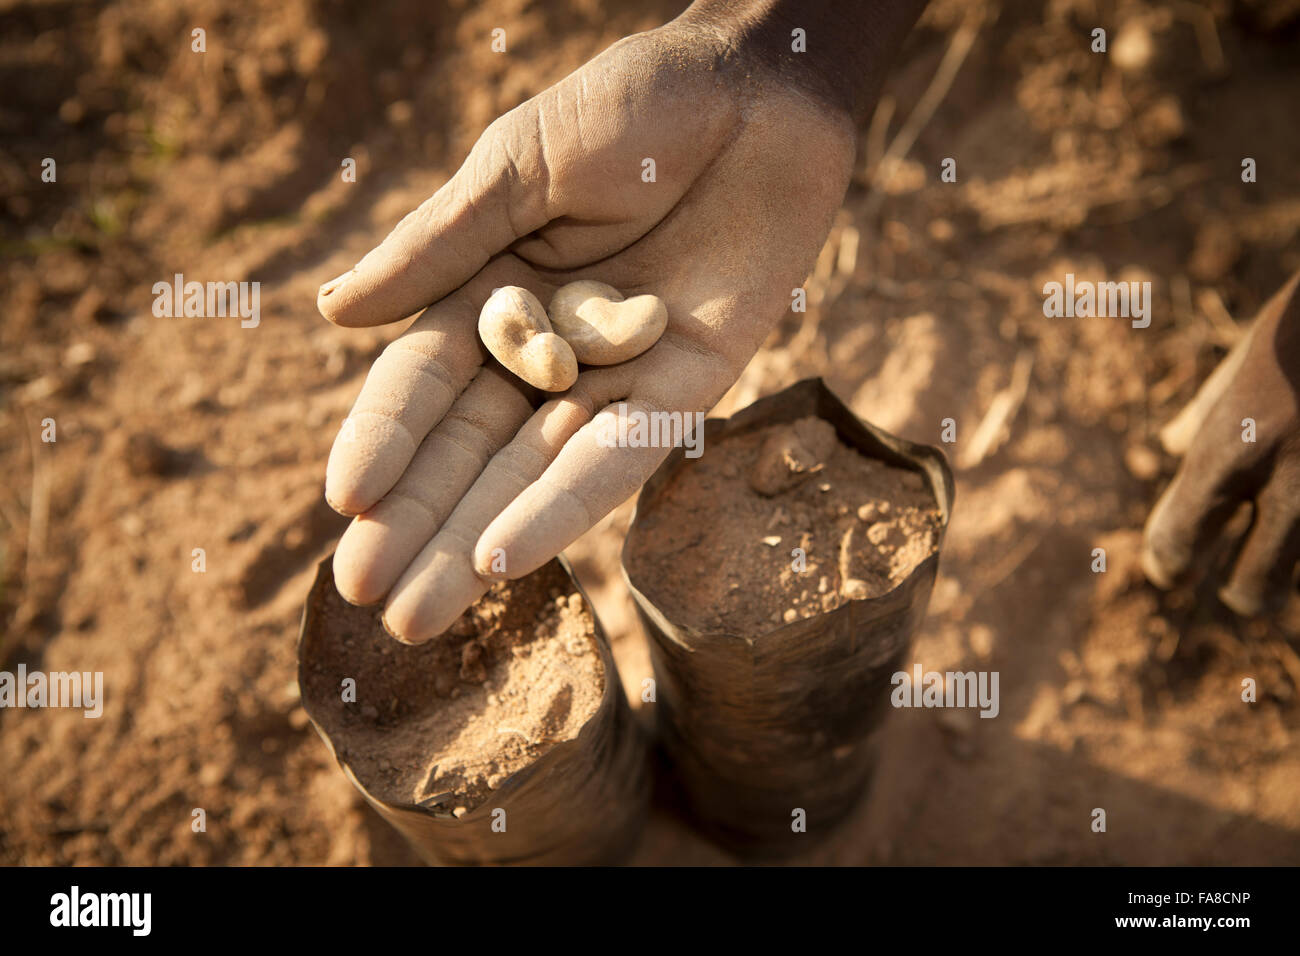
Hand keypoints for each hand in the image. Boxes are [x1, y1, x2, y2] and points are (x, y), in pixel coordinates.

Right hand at [317, 17, 857, 641]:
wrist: (761, 86)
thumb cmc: (635, 104)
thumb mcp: (519, 166)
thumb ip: (440, 247)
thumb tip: (334, 314)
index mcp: (492, 292)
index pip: (423, 384)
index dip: (385, 441)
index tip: (344, 503)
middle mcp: (549, 349)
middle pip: (470, 449)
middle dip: (416, 522)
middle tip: (362, 595)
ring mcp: (617, 375)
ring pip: (534, 473)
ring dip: (474, 543)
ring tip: (415, 614)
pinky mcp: (689, 389)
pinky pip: (622, 457)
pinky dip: (565, 506)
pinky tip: (505, 559)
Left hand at [1142, 271, 1299, 614]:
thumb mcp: (1252, 351)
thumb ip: (1208, 407)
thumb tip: (1167, 446)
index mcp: (1235, 448)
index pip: (1182, 534)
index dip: (1171, 559)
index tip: (1169, 571)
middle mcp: (1293, 486)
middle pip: (1254, 585)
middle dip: (1245, 591)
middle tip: (1241, 592)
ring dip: (1299, 570)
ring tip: (1282, 567)